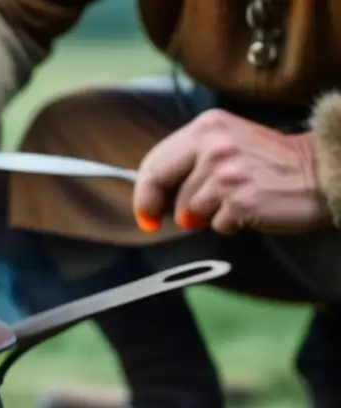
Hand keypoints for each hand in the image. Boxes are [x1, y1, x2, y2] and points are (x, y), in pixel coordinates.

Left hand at [133, 109, 330, 234]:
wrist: (319, 172)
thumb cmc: (269, 165)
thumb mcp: (226, 146)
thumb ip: (190, 161)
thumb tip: (153, 193)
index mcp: (207, 127)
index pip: (155, 161)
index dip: (143, 192)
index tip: (145, 212)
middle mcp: (215, 145)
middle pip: (159, 183)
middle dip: (157, 207)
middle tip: (162, 221)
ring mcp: (227, 173)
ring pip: (188, 209)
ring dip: (203, 217)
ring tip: (230, 204)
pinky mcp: (240, 200)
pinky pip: (215, 224)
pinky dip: (226, 225)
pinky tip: (246, 211)